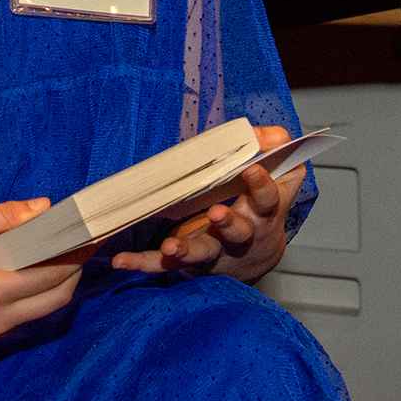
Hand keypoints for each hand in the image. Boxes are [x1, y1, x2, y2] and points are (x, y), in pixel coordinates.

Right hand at [0, 198, 86, 340]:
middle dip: (77, 270)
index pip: (52, 273)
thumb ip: (1, 216)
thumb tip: (44, 207)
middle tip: (84, 243)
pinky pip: (30, 315)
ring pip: (48, 310)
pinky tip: (43, 271)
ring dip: (63, 284)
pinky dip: (44, 294)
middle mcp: (1, 318)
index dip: (76, 253)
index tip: (91, 233)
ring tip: (68, 255)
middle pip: (59, 297)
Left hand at [111, 126, 301, 281]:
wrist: (255, 257)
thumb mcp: (278, 180)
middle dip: (228, 224)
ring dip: (187, 249)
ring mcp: (214, 250)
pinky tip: (122, 260)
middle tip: (217, 213)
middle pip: (237, 232)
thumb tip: (274, 135)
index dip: (261, 185)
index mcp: (262, 212)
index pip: (267, 199)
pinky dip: (143, 263)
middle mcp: (240, 235)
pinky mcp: (188, 263)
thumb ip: (276, 153)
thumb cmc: (261, 208)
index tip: (251, 171)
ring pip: (202, 252)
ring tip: (171, 246)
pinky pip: (164, 265)